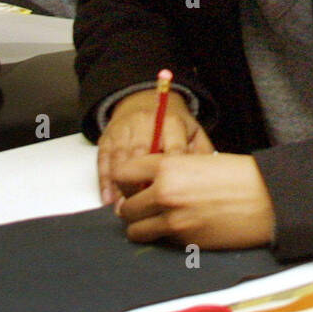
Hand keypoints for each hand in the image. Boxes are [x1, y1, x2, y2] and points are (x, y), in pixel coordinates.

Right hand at [98, 89, 213, 203]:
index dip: (172, 175)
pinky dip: (104, 181)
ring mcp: (125, 129)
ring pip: (121, 158)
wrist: (143, 101)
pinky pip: (103, 159)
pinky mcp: (108, 136)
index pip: (173, 149)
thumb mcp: (192, 132)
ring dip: (121, 186)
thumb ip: (201, 153)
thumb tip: (209, 178)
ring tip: (126, 210)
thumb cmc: (172, 125)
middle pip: (142, 153)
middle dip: (143, 183)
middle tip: (146, 208)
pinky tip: (108, 198)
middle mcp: (146, 122)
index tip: (172, 197)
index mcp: (171, 121)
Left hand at [114, 152, 275, 248]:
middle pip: (125, 208)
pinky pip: (161, 242)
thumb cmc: (238, 176)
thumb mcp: (197, 161)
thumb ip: (169, 171)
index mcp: (168, 167)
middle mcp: (165, 193)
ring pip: (136, 231)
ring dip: (142, 227)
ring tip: (157, 221)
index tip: (133, 186)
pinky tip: (180, 227)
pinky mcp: (186, 241)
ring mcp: (174, 220)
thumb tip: (148, 184)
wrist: (266, 198)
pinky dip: (164, 238)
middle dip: (132, 208)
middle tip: (145, 207)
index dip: (126, 183)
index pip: (123, 174)